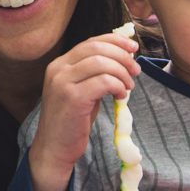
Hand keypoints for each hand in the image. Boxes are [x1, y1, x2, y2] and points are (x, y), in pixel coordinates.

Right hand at [27, 32, 139, 190]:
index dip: (114, 41)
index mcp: (60, 64)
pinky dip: (118, 86)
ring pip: (102, 63)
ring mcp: (62, 82)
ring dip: (122, 72)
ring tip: (128, 86)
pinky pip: (103, 82)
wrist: (54, 149)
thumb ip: (95, 73)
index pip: (90, 42)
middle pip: (97, 49)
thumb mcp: (82, 90)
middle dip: (122, 56)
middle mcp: (58, 69)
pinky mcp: (72, 98)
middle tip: (135, 70)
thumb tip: (123, 57)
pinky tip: (121, 96)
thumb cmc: (72, 121)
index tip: (132, 47)